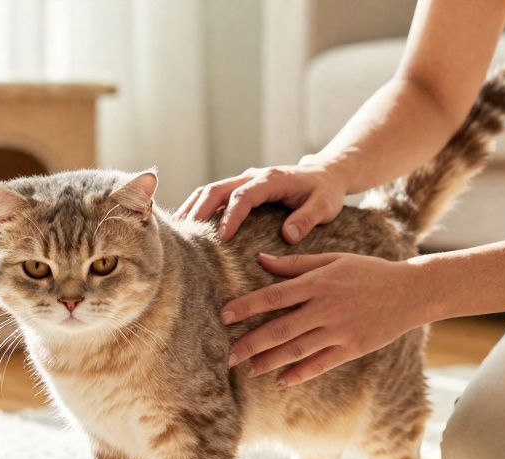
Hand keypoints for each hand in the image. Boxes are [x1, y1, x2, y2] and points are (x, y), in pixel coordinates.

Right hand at [176, 158, 348, 243]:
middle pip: (217, 189)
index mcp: (271, 180)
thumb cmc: (326, 191)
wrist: (326, 174)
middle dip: (199, 211)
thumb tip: (288, 236)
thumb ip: (308, 218)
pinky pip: (214, 195)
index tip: (222, 239)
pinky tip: (188, 227)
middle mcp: (252, 176)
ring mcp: (244, 180)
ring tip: (178, 232)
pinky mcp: (240, 188)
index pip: (244, 196)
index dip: (230, 217)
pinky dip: (198, 208)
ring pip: (210, 190)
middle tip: (186, 236)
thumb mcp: (325, 205)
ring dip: (193, 209)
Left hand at [222, 252, 436, 386]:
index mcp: (318, 282)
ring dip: (269, 361)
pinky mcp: (352, 348)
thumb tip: (260, 259)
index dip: (247, 306)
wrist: (411, 291)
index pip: (274, 295)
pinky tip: (280, 382)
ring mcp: (339, 331)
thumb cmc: (368, 271)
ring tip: (248, 369)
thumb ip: (296, 264)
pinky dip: (299, 374)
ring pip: (297, 350)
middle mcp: (326, 308)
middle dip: (250, 343)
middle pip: (280, 328)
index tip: (224, 315)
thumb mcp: (333, 260)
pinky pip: (320, 364)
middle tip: (226, 355)